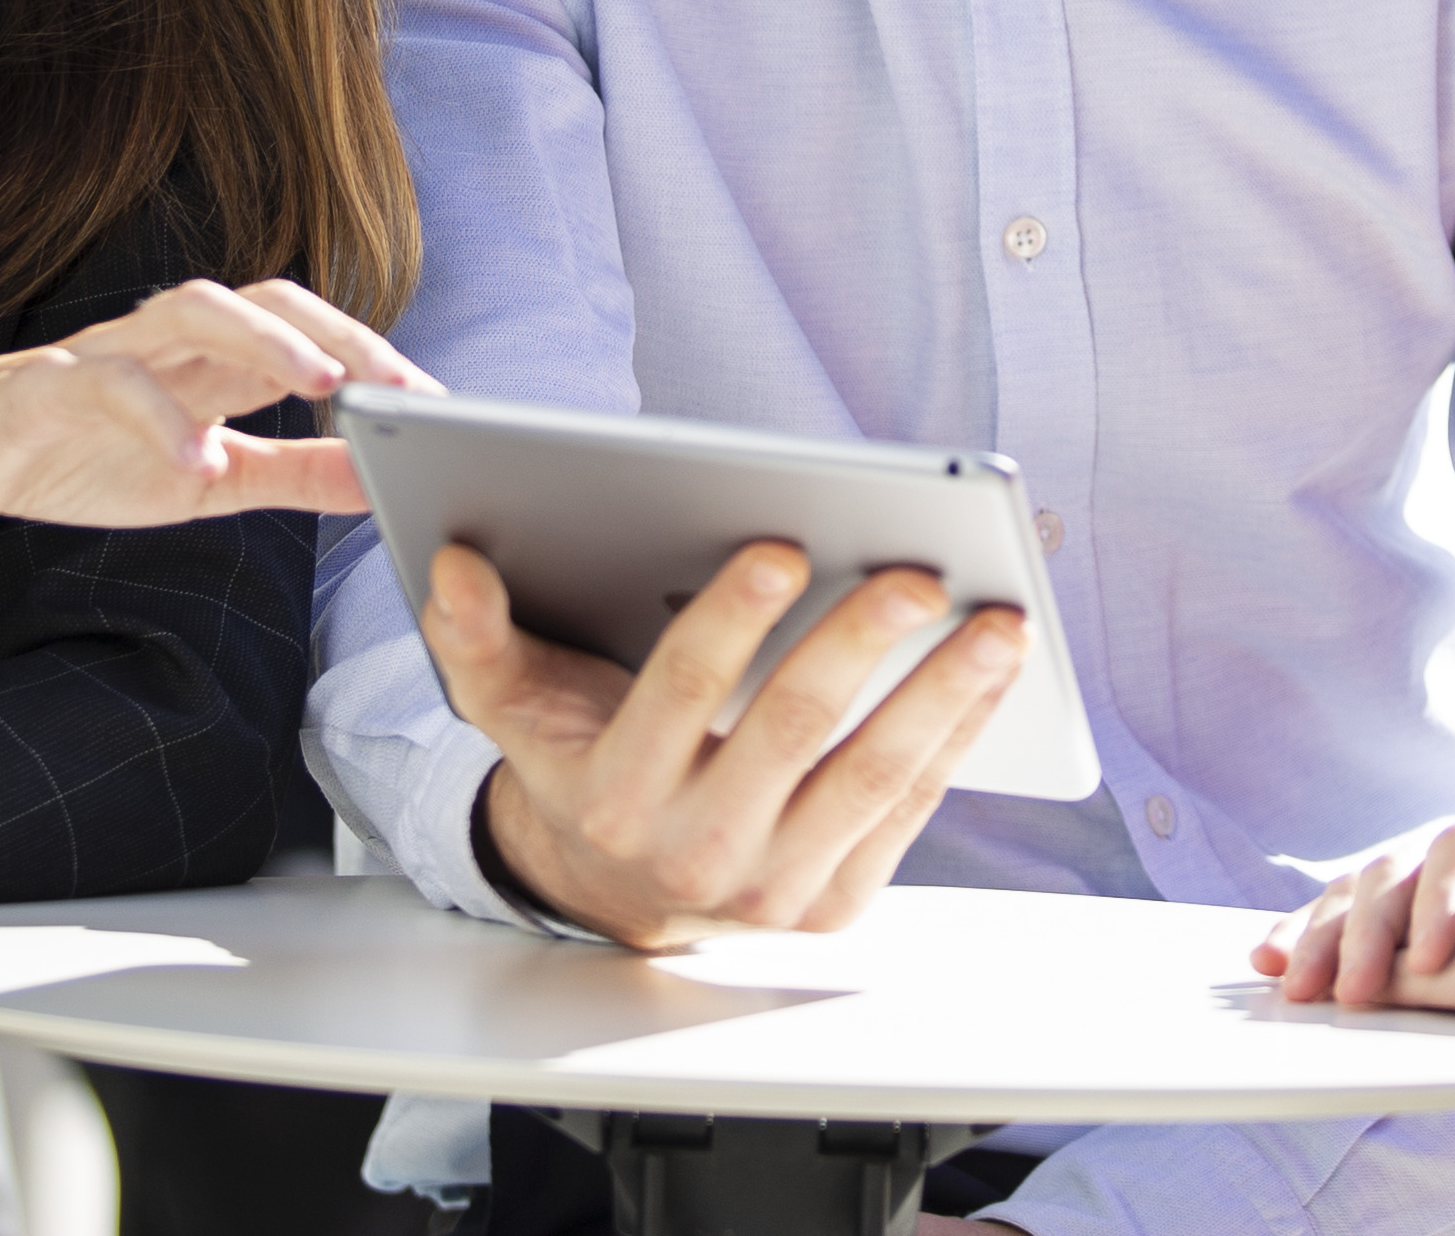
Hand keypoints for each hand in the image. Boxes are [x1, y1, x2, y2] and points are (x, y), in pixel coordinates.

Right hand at [0, 279, 428, 533]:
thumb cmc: (78, 456)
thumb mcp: (204, 481)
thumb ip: (291, 474)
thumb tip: (382, 476)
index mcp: (212, 362)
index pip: (308, 333)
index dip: (375, 358)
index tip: (439, 406)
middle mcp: (169, 341)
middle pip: (268, 300)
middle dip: (341, 336)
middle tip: (402, 390)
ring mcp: (107, 352)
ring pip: (196, 310)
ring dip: (267, 343)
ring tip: (323, 389)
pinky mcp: (46, 385)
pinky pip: (110, 384)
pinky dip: (159, 419)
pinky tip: (196, 462)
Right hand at [433, 537, 1025, 948]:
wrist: (614, 894)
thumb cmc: (581, 763)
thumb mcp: (513, 707)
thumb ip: (478, 636)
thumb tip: (456, 563)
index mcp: (613, 793)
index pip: (679, 692)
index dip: (731, 619)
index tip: (782, 546)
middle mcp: (693, 852)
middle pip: (791, 729)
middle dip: (861, 643)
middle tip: (917, 573)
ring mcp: (770, 891)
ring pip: (870, 777)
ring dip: (942, 694)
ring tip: (997, 622)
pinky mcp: (831, 908)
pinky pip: (908, 813)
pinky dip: (957, 737)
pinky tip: (992, 674)